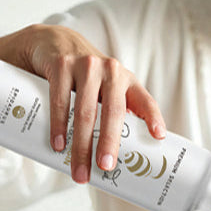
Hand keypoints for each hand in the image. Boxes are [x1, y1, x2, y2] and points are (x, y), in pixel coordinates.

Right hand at [0, 24, 165, 183]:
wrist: (52, 41)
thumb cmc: (83, 74)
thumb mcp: (104, 86)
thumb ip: (112, 109)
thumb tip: (115, 155)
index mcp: (125, 80)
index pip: (145, 100)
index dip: (153, 118)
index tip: (158, 137)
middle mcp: (110, 71)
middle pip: (113, 112)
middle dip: (109, 143)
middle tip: (106, 168)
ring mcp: (86, 66)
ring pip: (86, 112)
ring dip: (81, 145)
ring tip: (79, 170)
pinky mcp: (61, 65)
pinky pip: (61, 100)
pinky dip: (59, 126)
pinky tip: (59, 145)